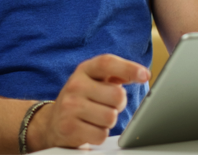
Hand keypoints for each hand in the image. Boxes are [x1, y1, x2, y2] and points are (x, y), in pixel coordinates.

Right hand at [27, 54, 149, 149]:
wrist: (52, 122)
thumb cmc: (82, 98)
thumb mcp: (95, 80)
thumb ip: (117, 73)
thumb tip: (142, 74)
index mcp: (84, 69)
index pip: (107, 63)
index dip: (128, 68)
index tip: (145, 75)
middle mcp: (75, 85)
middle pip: (116, 95)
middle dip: (118, 104)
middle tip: (108, 105)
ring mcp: (70, 106)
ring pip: (110, 117)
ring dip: (109, 121)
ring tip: (97, 117)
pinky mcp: (69, 128)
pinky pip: (101, 135)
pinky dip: (100, 135)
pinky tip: (90, 128)